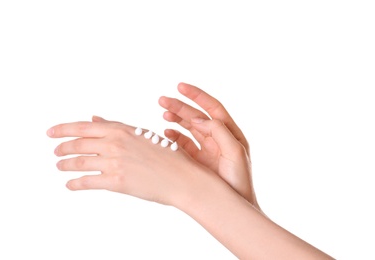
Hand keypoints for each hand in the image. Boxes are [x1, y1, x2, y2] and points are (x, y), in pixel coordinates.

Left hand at [46, 116, 213, 206]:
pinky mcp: (116, 182)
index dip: (63, 129)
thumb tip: (94, 120)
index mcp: (121, 130)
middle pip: (77, 144)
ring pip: (79, 162)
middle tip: (55, 152)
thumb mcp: (142, 135)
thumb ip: (115, 128)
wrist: (182, 177)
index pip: (83, 127)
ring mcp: (114, 162)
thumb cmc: (168, 156)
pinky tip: (70, 185)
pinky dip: (74, 183)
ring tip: (60, 167)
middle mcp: (115, 143)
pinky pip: (87, 182)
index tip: (51, 132)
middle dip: (62, 148)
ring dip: (65, 165)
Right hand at [158, 83, 259, 208]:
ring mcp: (207, 150)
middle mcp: (218, 138)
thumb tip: (199, 118)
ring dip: (176, 118)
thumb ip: (219, 132)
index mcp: (230, 134)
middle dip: (180, 106)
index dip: (197, 95)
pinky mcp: (197, 161)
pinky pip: (183, 144)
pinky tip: (166, 133)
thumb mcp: (235, 153)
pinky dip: (174, 137)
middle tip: (162, 100)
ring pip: (188, 128)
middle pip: (197, 116)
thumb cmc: (238, 182)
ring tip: (163, 112)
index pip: (212, 108)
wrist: (233, 207)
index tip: (180, 86)